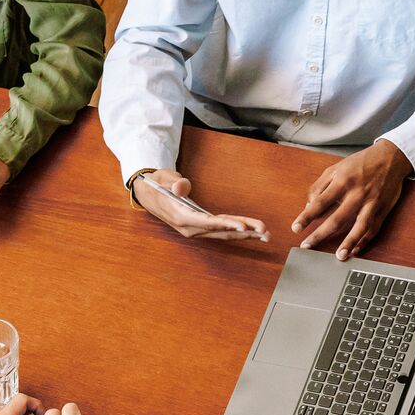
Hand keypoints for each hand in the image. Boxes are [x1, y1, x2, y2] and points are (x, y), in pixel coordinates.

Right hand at [134, 170, 266, 240]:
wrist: (149, 194)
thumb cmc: (158, 185)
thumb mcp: (163, 179)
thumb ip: (173, 183)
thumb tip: (181, 187)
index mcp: (181, 217)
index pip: (207, 223)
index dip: (226, 225)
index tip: (242, 227)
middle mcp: (189, 228)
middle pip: (220, 230)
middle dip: (243, 231)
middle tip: (264, 231)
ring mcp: (195, 229)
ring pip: (223, 233)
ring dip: (245, 235)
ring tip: (265, 235)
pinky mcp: (200, 226)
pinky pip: (221, 230)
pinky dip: (237, 232)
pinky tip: (252, 233)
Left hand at [294, 139, 410, 259]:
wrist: (391, 157)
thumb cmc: (360, 163)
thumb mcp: (335, 169)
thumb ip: (319, 187)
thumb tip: (309, 206)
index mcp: (342, 182)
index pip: (320, 202)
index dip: (307, 216)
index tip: (296, 228)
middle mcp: (357, 193)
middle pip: (337, 218)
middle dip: (321, 234)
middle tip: (307, 246)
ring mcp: (372, 202)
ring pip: (360, 226)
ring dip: (349, 243)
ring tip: (339, 256)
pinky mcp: (383, 208)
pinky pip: (374, 228)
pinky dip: (365, 240)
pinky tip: (355, 250)